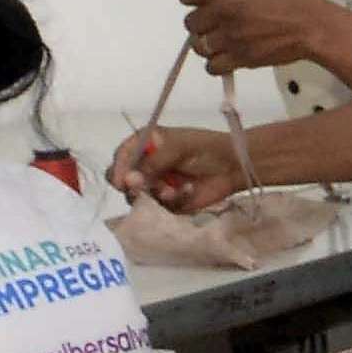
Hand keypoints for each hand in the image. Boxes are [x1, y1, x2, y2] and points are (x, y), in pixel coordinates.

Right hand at [110, 128, 242, 212]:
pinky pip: (160, 208)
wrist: (233, 167)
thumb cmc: (206, 149)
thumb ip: (153, 162)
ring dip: (155, 194)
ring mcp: (154, 185)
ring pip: (139, 197)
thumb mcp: (178, 147)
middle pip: (122, 180)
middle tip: (142, 189)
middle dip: (131, 187)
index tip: (123, 182)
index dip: (119, 169)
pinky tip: (187, 191)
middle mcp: (145, 165)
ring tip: (173, 190)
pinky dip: (173, 201)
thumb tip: (130, 179)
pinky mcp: (166, 203)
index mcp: (144, 144)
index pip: (121, 157)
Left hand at [173, 0, 351, 77]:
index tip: (205, 4)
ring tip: (226, 43)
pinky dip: (217, 64)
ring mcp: (230, 36)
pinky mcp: (240, 58)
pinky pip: (212, 67)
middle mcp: (224, 9)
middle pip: (190, 23)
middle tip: (222, 25)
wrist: (313, 26)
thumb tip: (206, 3)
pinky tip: (229, 57)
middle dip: (203, 25)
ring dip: (208, 46)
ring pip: (199, 47)